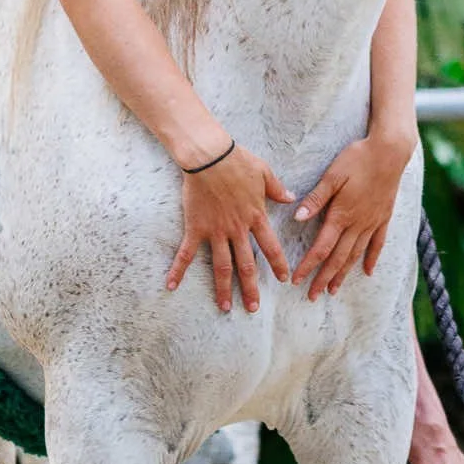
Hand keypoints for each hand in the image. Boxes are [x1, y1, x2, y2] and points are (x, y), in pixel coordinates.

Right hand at [166, 144, 293, 313]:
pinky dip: (177, 270)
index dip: (278, 264)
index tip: (284, 279)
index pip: (270, 246)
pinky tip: (171, 286)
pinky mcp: (196, 227)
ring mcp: (215, 230)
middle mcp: (237, 228)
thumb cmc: (238, 160)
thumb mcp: (264, 172)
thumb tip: (292, 199)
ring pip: (221, 265)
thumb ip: (277, 189)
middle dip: (250, 288)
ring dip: (223, 288)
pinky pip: (186, 253)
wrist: (210, 156)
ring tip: (224, 307)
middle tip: (253, 308)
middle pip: (246, 264)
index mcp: (255, 216)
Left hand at [291, 133, 415, 299]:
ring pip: (356, 255)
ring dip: (343, 274)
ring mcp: (373, 222)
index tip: (297, 280)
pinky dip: (371, 259)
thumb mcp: (333, 174)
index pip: (322, 247)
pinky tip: (367, 272)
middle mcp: (358, 223)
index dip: (308, 265)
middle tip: (312, 296)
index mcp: (342, 214)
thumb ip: (316, 198)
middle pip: (338, 258)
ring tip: (333, 290)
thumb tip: (297, 218)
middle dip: (323, 278)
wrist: (390, 151)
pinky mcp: (384, 217)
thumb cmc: (358, 158)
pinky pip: (378, 244)